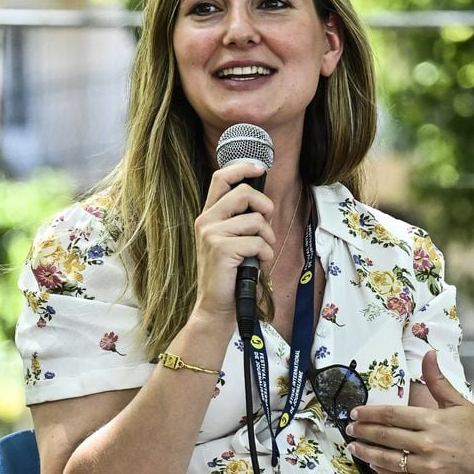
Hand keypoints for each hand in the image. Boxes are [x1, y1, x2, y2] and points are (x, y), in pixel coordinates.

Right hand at [192, 162, 274, 325]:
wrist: (216, 305)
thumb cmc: (230, 273)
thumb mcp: (232, 240)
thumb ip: (240, 219)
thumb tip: (263, 203)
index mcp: (208, 215)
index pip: (221, 178)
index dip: (242, 168)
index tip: (260, 168)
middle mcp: (206, 221)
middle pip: (244, 193)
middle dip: (265, 206)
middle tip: (267, 222)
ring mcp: (211, 234)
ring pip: (256, 220)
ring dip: (267, 237)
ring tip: (261, 251)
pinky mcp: (220, 249)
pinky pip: (257, 241)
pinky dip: (265, 253)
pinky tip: (258, 263)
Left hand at [346, 350, 473, 473]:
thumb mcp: (457, 401)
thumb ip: (437, 379)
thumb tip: (429, 353)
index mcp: (432, 421)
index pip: (392, 415)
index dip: (370, 413)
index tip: (355, 412)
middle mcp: (429, 444)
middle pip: (387, 436)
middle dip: (363, 431)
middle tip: (348, 427)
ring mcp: (429, 467)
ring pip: (390, 458)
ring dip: (368, 452)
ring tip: (353, 445)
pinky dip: (384, 471)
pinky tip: (372, 463)